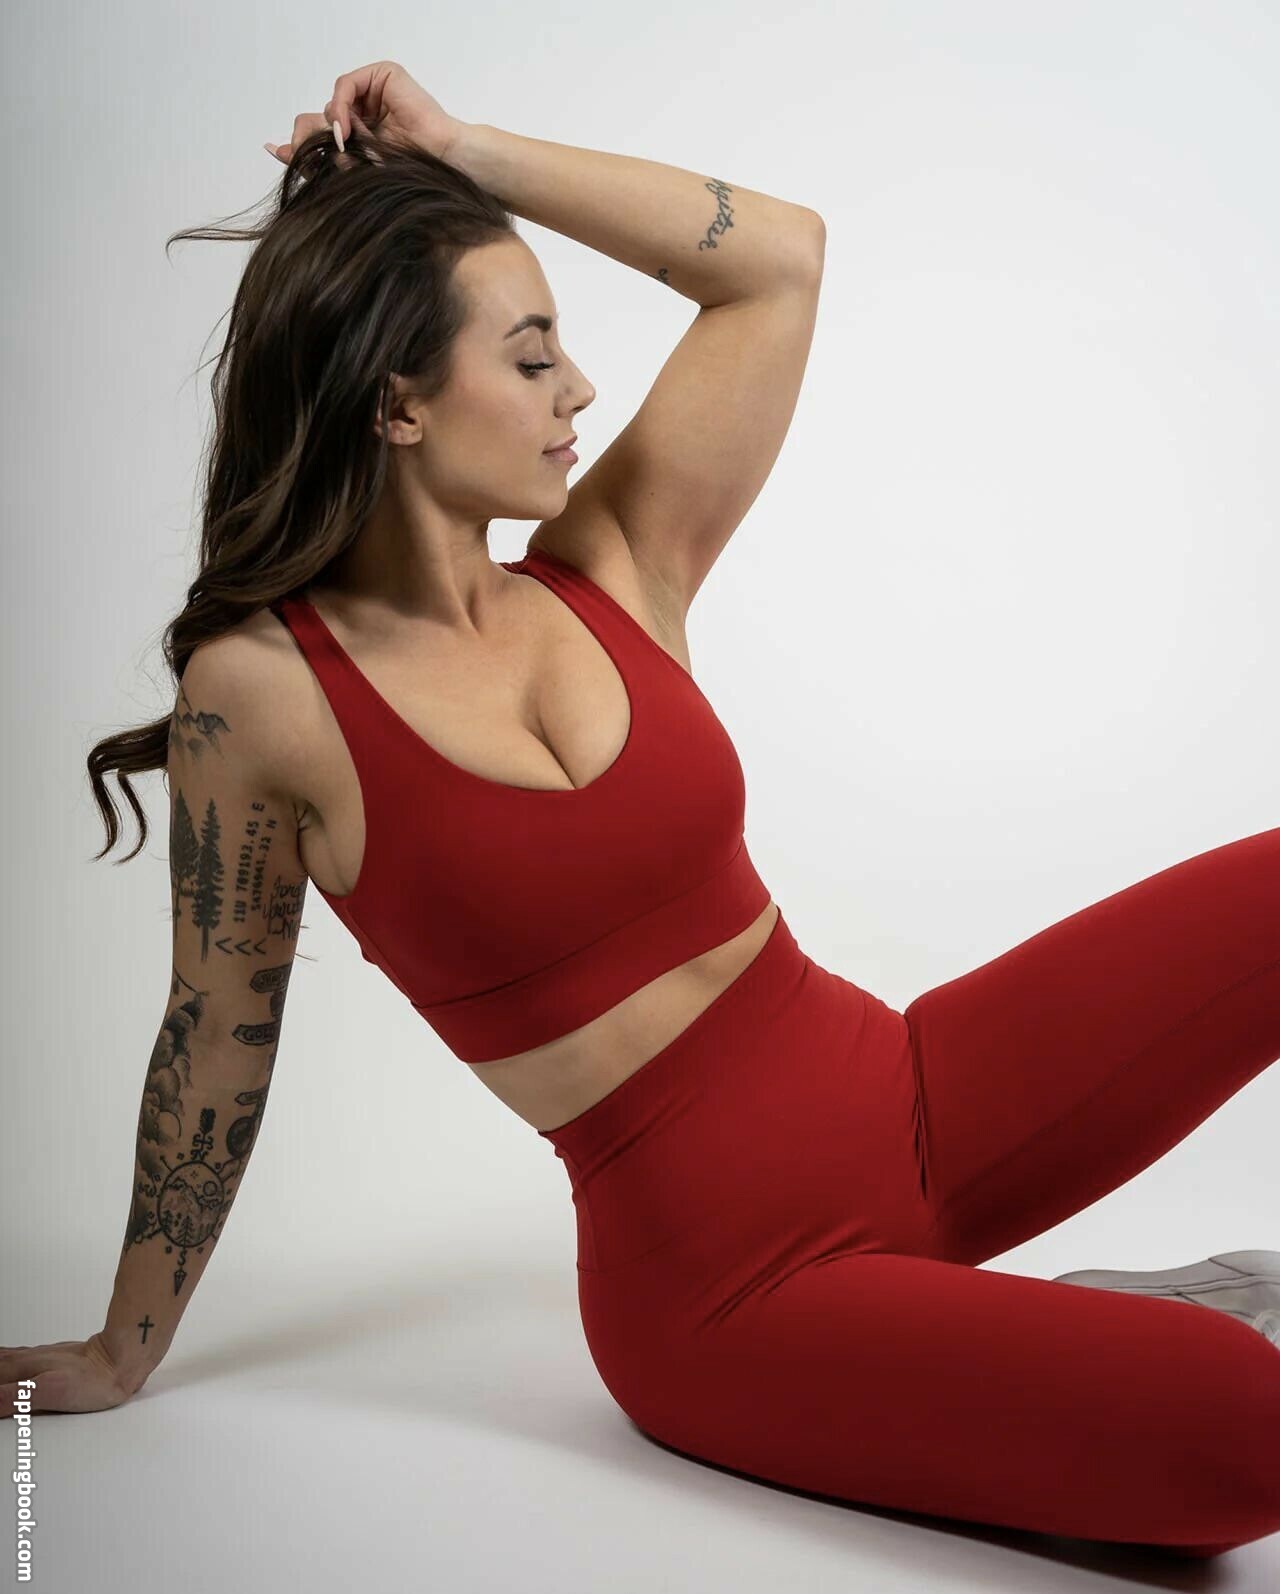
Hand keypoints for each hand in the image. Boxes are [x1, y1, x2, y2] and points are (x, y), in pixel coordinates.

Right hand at [0, 1333, 136, 1415]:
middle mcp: (25, 1360)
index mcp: (20, 1369)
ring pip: (2, 1358)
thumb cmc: (91, 1379)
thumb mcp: (47, 1392)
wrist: (122, 1359)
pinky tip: (5, 1361)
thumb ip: (11, 1398)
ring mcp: (37, 1357)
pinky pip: (15, 1356)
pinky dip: (2, 1359)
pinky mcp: (50, 1359)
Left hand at [264, 60, 464, 165]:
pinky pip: (345, 86)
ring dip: (335, 129)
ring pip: (331, 104)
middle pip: (320, 116)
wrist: (441, 160)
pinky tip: (348, 129)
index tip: (278, 151)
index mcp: (363, 133)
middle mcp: (366, 110)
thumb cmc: (408, 168)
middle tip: (316, 156)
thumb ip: (320, 156)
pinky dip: (341, 107)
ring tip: (349, 148)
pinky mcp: (383, 74)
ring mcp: (374, 90)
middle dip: (313, 137)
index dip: (300, 141)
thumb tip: (276, 149)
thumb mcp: (355, 164)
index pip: (321, 131)